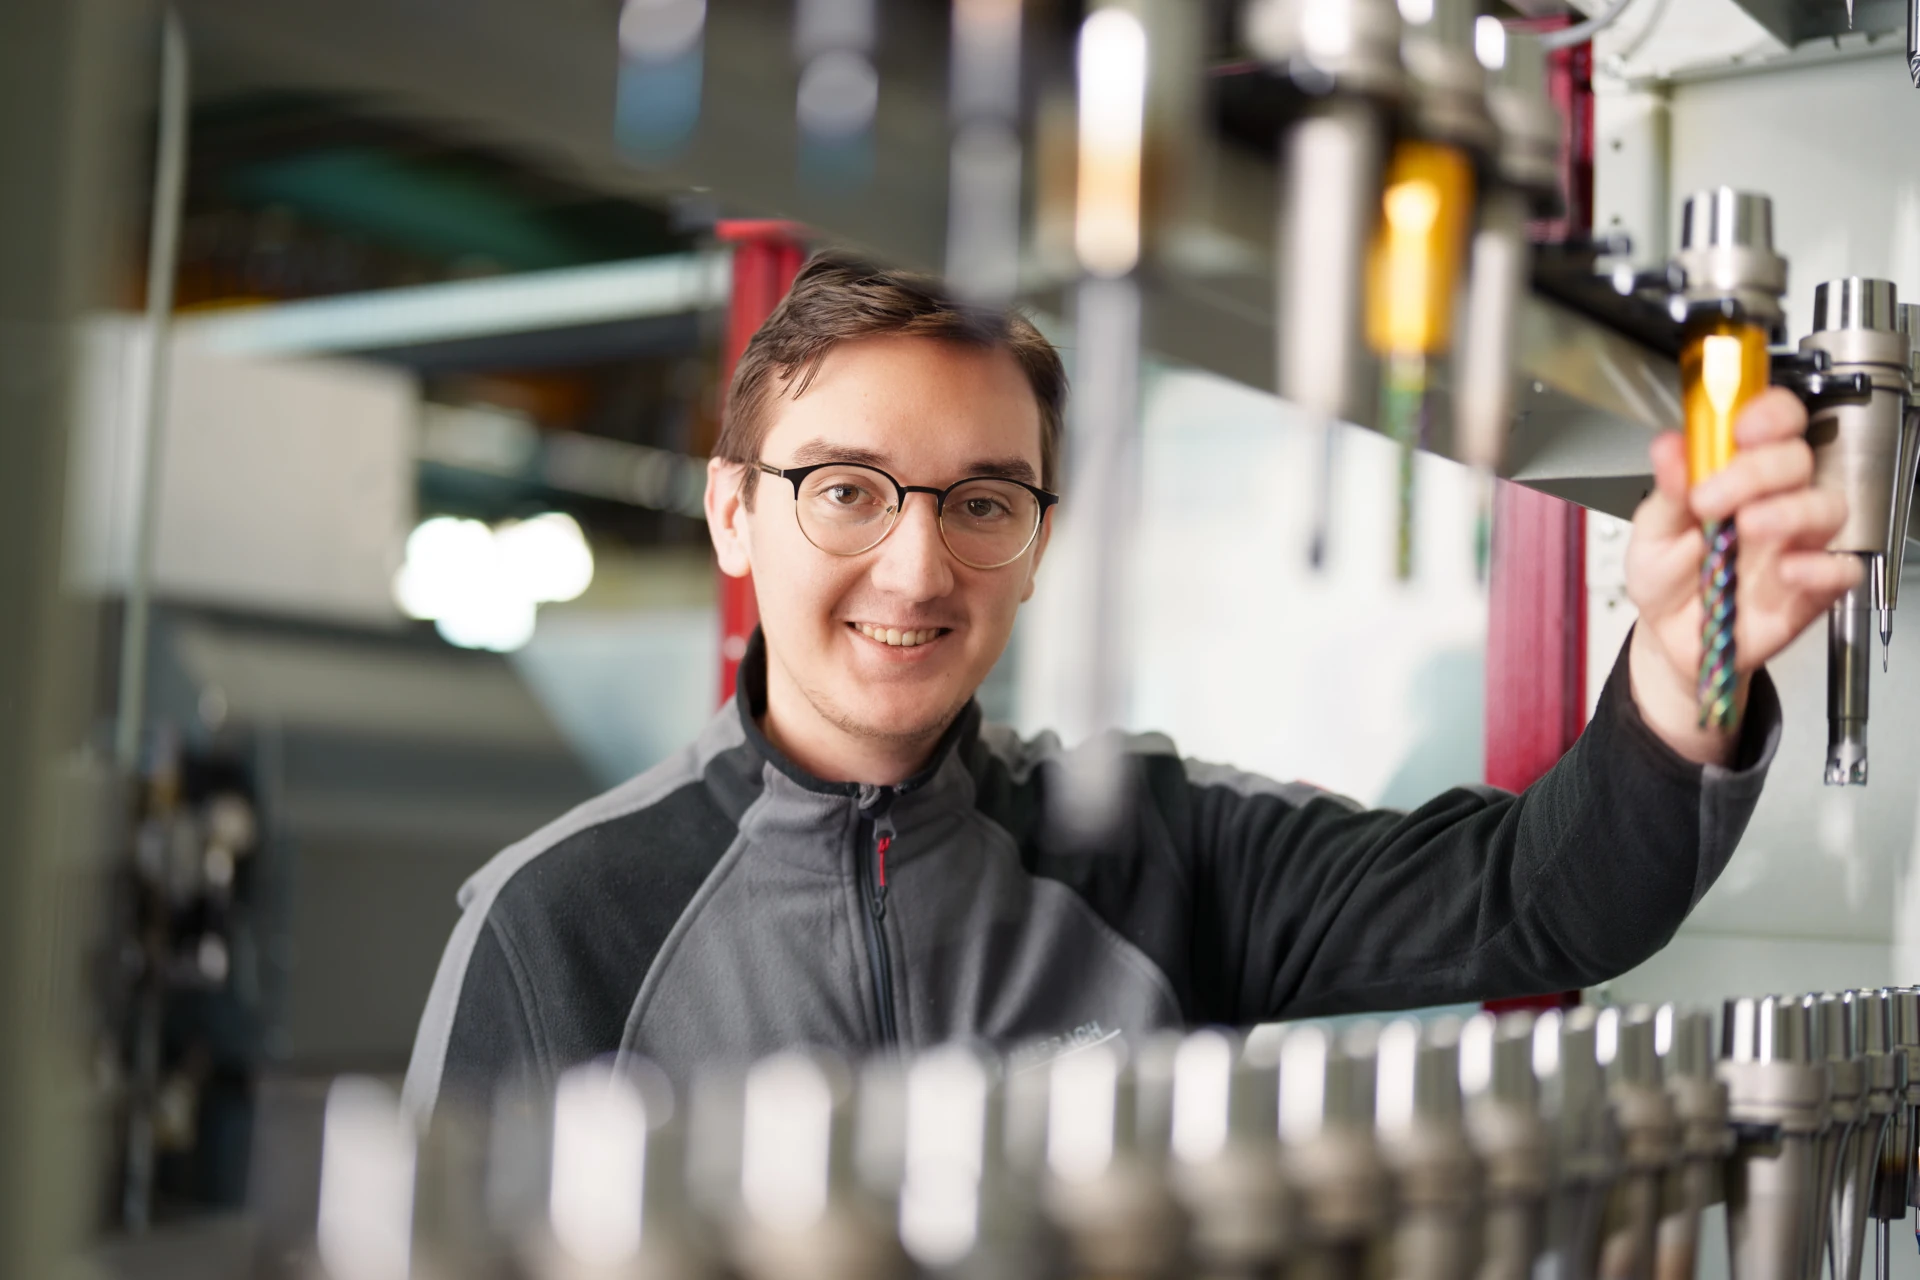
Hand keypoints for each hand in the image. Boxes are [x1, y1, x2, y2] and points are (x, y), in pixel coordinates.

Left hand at [1623, 387, 1859, 765]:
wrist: (1668, 637)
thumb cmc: (1667, 575)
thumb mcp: (1652, 532)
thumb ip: (1666, 492)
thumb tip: (1669, 446)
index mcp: (1738, 473)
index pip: (1773, 422)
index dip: (1767, 414)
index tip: (1740, 428)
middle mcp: (1774, 500)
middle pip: (1797, 459)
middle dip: (1757, 470)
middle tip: (1711, 498)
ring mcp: (1796, 542)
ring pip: (1827, 506)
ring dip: (1791, 510)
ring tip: (1748, 526)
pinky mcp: (1810, 588)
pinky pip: (1842, 569)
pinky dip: (1822, 567)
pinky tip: (1787, 571)